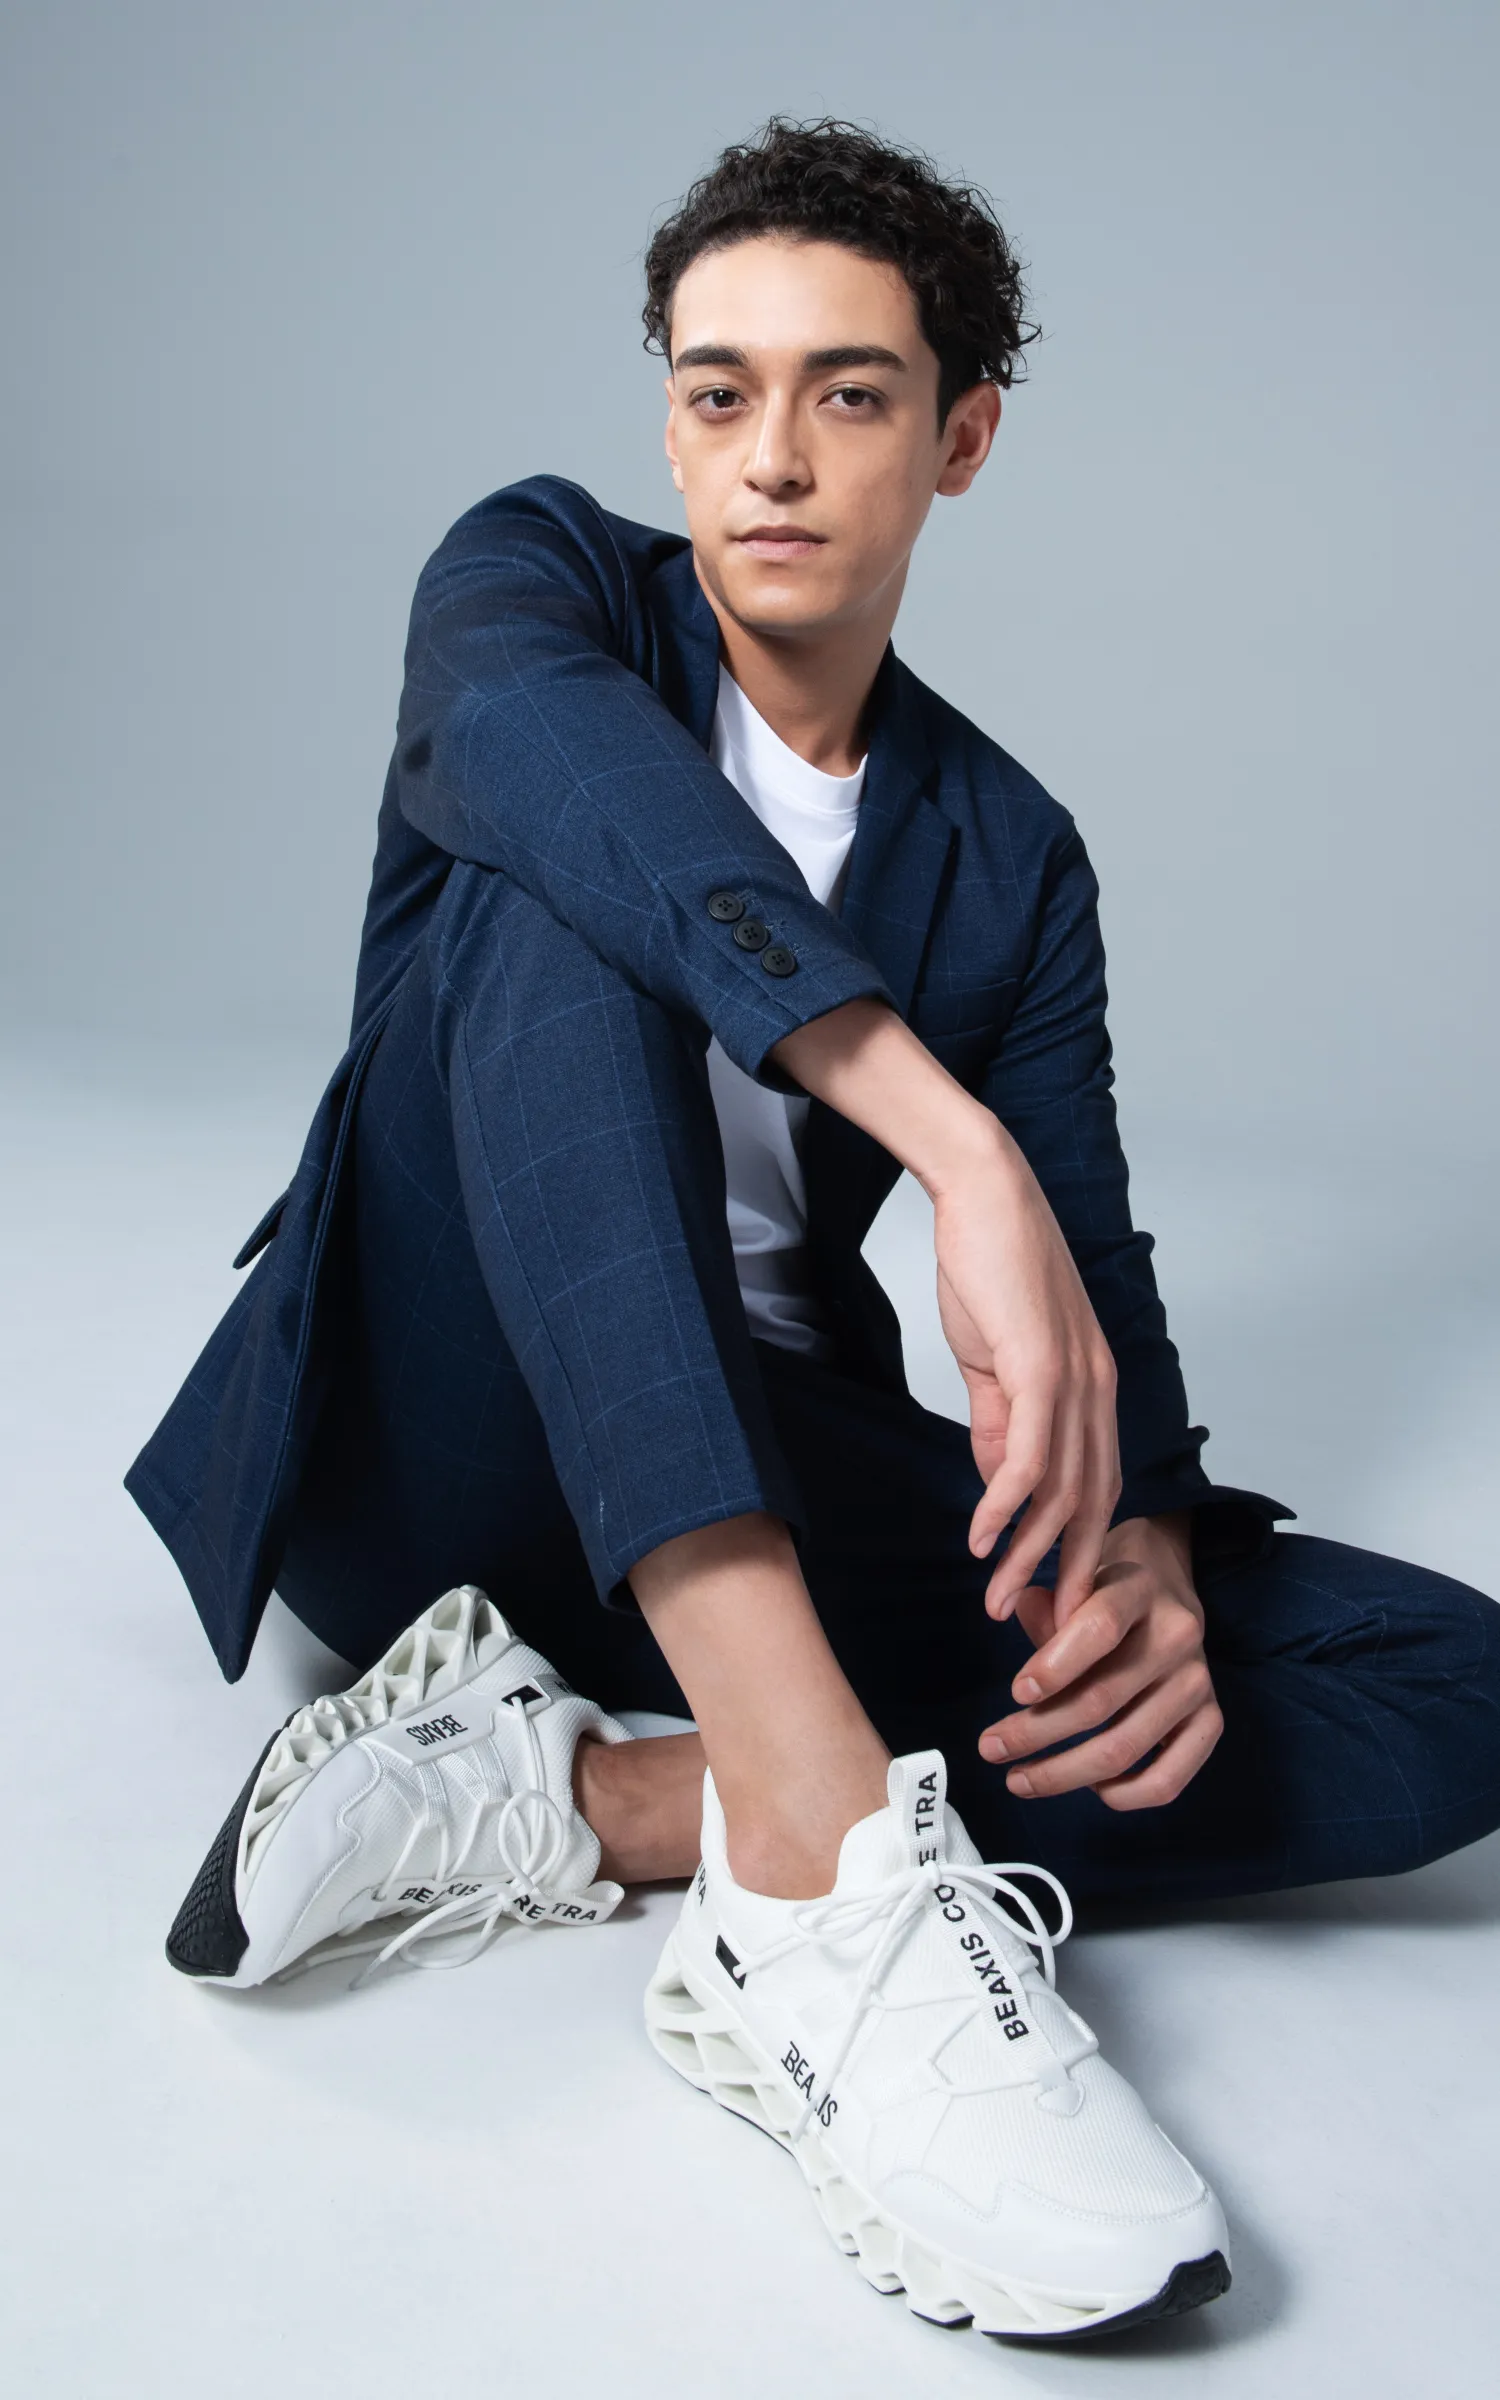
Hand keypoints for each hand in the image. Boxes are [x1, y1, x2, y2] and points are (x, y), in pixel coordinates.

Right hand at [933, 1149, 1120, 1620]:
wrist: (985, 1195)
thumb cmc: (989, 1269)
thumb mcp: (997, 1362)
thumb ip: (1000, 1423)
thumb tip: (998, 1487)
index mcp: (1096, 1391)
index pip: (1098, 1490)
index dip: (1079, 1552)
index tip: (1054, 1601)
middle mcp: (1100, 1392)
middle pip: (1092, 1506)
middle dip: (1065, 1575)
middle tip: (1040, 1631)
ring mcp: (1075, 1382)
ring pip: (1063, 1493)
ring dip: (1028, 1555)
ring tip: (998, 1602)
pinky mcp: (1041, 1368)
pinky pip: (1028, 1457)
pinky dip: (1004, 1507)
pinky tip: (980, 1540)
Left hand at [977, 1512, 1223, 1809]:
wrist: (1163, 1596)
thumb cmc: (1100, 1598)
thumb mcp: (1073, 1587)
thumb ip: (1045, 1616)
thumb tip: (1020, 1660)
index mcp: (1139, 1588)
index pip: (1099, 1628)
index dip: (1055, 1666)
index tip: (1014, 1693)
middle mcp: (1178, 1634)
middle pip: (1101, 1700)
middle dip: (1035, 1733)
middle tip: (989, 1748)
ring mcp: (1198, 1681)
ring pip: (1124, 1747)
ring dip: (1062, 1774)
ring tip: (1018, 1779)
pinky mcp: (1210, 1720)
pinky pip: (1167, 1779)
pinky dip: (1124, 1795)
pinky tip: (1091, 1788)